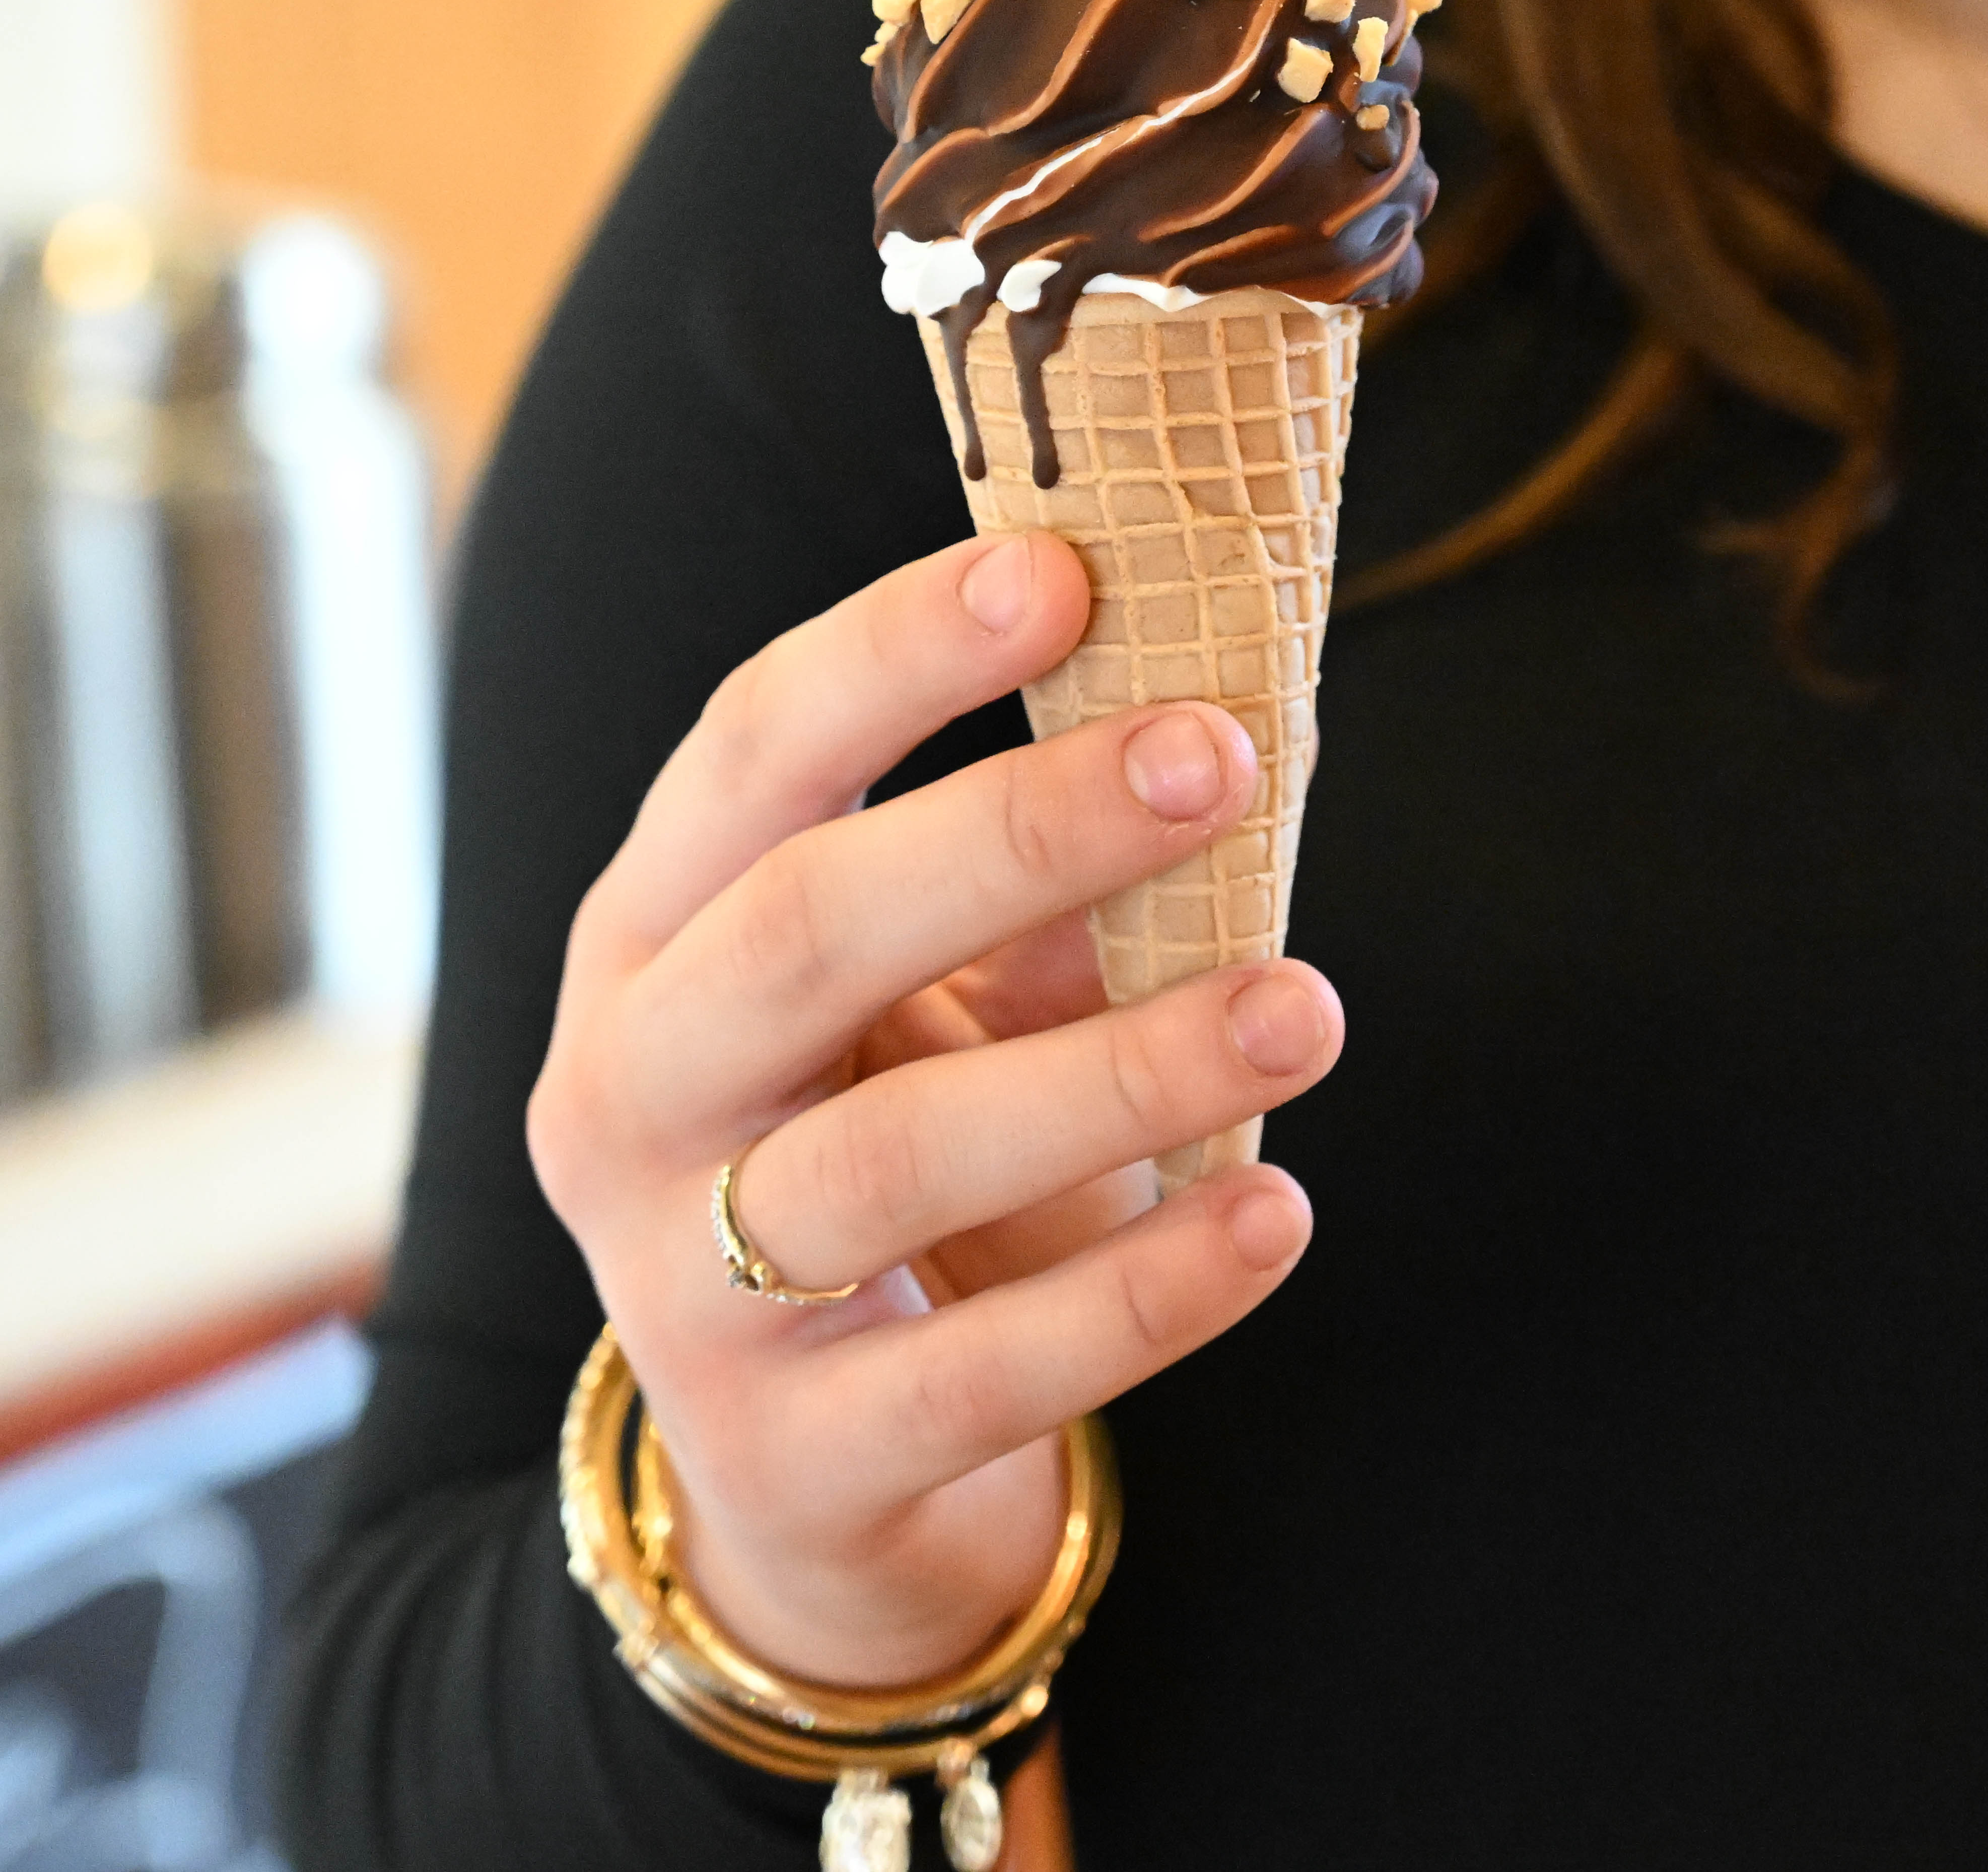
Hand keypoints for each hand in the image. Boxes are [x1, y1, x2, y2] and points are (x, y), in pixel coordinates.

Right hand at [528, 531, 1341, 1687]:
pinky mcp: (785, 1461)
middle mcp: (628, 1096)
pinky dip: (1142, 1290)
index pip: (749, 756)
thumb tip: (1192, 748)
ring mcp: (682, 1291)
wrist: (809, 1473)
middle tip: (1213, 757)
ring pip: (889, 1160)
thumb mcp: (920, 1011)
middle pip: (800, 932)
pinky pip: (979, 1372)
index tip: (1060, 570)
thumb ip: (1020, 904)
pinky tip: (1276, 1212)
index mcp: (651, 939)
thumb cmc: (883, 1158)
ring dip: (1117, 1072)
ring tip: (1303, 1008)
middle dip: (1015, 831)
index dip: (892, 653)